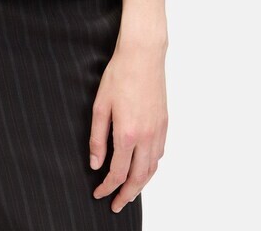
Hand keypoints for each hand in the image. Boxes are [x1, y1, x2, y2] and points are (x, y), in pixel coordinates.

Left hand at [88, 41, 167, 212]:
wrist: (143, 55)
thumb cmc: (119, 75)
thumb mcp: (100, 106)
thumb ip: (97, 138)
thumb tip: (96, 163)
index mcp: (127, 133)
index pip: (118, 172)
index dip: (107, 187)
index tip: (99, 193)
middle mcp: (146, 137)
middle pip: (138, 178)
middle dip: (126, 195)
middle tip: (116, 205)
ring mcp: (158, 131)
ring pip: (152, 169)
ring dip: (141, 185)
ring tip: (129, 192)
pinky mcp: (164, 123)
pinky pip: (159, 154)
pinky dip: (151, 167)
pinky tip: (143, 168)